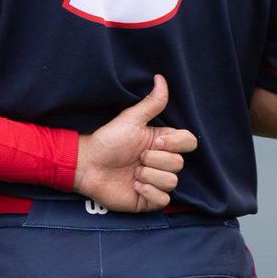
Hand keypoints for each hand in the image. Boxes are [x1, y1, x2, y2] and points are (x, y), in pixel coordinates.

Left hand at [74, 75, 199, 211]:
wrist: (88, 164)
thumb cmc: (107, 140)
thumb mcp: (130, 119)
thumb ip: (151, 102)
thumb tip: (160, 78)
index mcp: (162, 142)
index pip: (189, 142)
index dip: (176, 144)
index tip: (155, 142)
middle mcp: (162, 162)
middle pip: (179, 163)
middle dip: (155, 160)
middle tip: (137, 157)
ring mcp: (156, 181)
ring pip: (172, 182)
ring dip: (150, 176)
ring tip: (133, 172)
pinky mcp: (149, 200)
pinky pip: (163, 199)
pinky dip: (149, 192)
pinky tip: (134, 186)